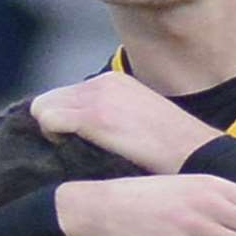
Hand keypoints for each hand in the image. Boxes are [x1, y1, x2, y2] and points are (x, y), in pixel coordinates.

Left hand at [31, 72, 223, 173]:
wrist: (193, 153)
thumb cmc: (168, 150)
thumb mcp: (138, 121)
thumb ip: (111, 117)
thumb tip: (82, 132)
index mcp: (112, 82)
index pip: (65, 95)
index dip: (64, 121)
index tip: (76, 142)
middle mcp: (102, 83)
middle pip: (48, 100)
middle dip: (53, 125)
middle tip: (71, 148)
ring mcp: (97, 98)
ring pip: (42, 108)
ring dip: (51, 132)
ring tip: (74, 151)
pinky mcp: (94, 116)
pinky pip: (48, 120)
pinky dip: (52, 137)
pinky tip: (74, 152)